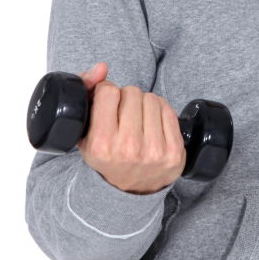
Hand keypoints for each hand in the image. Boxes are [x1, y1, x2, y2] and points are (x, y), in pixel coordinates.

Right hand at [76, 62, 186, 193]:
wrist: (128, 192)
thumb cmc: (105, 156)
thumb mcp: (84, 131)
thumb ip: (86, 91)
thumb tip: (102, 67)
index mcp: (101, 145)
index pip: (109, 92)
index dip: (107, 93)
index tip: (108, 103)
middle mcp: (128, 149)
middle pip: (132, 92)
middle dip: (127, 98)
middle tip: (123, 114)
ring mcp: (154, 152)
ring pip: (152, 98)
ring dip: (144, 104)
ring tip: (137, 119)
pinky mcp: (174, 152)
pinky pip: (168, 110)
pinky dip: (160, 111)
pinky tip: (152, 124)